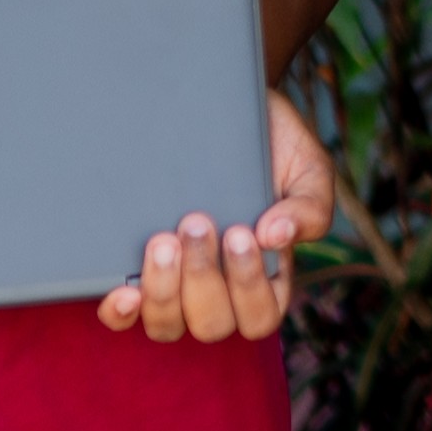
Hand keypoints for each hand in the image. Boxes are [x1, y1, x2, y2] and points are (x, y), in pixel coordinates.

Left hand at [100, 90, 330, 341]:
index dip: (249, 287)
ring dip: (165, 290)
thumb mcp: (306, 167)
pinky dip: (122, 312)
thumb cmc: (271, 143)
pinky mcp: (136, 272)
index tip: (240, 232)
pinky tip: (124, 290)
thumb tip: (277, 237)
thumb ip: (310, 207)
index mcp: (266, 274)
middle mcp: (220, 289)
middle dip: (203, 278)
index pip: (261, 316)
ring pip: (167, 325)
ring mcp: (175, 285)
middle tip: (196, 222)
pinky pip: (123, 317)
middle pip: (212, 325)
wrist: (221, 104)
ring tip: (163, 239)